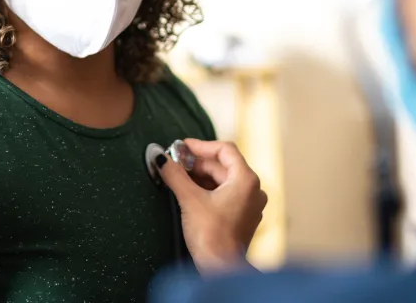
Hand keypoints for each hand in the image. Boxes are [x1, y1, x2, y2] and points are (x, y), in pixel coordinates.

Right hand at [157, 139, 266, 273]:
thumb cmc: (212, 236)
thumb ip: (175, 174)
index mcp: (246, 180)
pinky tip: (190, 191)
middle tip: (175, 162)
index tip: (182, 146)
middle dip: (198, 163)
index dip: (201, 146)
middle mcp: (253, 189)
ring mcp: (250, 204)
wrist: (220, 269)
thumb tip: (162, 159)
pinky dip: (208, 189)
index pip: (225, 150)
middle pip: (223, 165)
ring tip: (179, 176)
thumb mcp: (189, 199)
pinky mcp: (243, 217)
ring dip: (201, 176)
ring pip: (223, 180)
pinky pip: (226, 194)